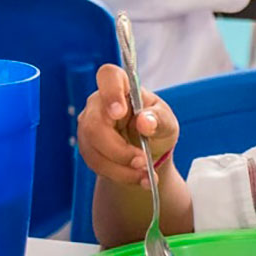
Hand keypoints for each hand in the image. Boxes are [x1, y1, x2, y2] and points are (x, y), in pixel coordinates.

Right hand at [77, 64, 179, 188]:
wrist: (149, 151)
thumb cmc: (156, 126)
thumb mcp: (167, 122)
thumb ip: (158, 119)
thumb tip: (144, 121)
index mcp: (122, 86)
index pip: (108, 76)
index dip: (110, 93)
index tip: (119, 113)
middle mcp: (100, 103)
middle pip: (95, 124)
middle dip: (119, 150)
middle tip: (143, 162)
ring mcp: (89, 125)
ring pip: (93, 148)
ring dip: (121, 167)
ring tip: (145, 175)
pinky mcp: (87, 146)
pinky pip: (96, 163)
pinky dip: (119, 175)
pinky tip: (139, 179)